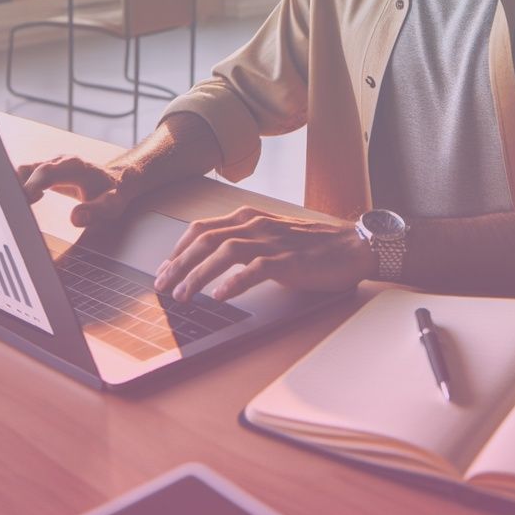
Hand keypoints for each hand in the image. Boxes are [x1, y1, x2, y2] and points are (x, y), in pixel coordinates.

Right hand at [15, 155, 138, 227]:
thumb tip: (75, 219)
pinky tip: (26, 203)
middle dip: (17, 188)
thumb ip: (95, 212)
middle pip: (29, 169)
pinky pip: (26, 174)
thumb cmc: (112, 192)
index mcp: (74, 167)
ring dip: (16, 187)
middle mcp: (60, 161)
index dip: (31, 185)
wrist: (116, 178)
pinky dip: (20, 186)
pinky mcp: (46, 169)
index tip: (24, 201)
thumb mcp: (110, 205)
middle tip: (13, 210)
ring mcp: (52, 163)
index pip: (46, 172)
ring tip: (16, 209)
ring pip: (24, 170)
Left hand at [154, 206, 375, 301]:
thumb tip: (211, 267)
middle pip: (205, 240)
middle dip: (178, 264)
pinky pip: (255, 269)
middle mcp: (255, 225)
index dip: (177, 250)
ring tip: (184, 296)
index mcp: (248, 218)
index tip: (163, 270)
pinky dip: (235, 282)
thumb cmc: (312, 246)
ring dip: (198, 275)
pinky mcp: (288, 260)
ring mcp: (271, 241)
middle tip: (162, 287)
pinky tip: (221, 296)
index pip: (201, 229)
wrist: (352, 246)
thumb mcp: (270, 238)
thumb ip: (243, 246)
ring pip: (224, 252)